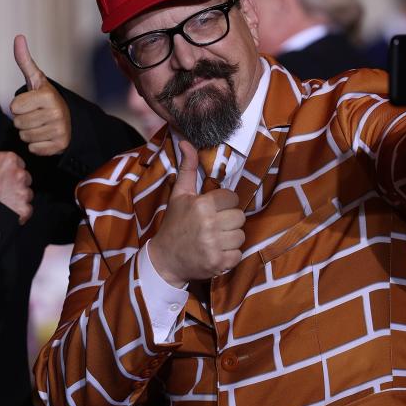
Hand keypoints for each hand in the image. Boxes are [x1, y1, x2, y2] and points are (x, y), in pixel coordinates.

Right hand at [0, 105, 32, 222]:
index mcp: (10, 158)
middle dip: (13, 184)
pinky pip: (26, 209)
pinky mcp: (24, 210)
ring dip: (15, 198)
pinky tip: (4, 209)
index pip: (16, 164)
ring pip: (25, 193)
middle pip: (23, 178)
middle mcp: (20, 174)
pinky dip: (18, 212)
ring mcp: (23, 192)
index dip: (5, 171)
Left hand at [9, 35, 71, 155]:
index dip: (17, 106)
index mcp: (48, 95)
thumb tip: (18, 37)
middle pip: (18, 123)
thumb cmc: (44, 98)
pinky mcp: (59, 146)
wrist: (66, 118)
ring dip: (28, 132)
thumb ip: (24, 60)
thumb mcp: (34, 79)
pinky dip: (35, 144)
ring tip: (39, 125)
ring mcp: (59, 130)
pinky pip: (33, 148)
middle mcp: (56, 112)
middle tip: (34, 115)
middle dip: (22, 120)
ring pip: (24, 137)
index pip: (13, 107)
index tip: (29, 103)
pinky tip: (44, 136)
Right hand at [148, 141, 245, 286]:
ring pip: (241, 236)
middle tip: (214, 226)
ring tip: (214, 240)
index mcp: (202, 205)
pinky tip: (216, 252)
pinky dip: (229, 256)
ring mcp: (214, 245)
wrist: (165, 259)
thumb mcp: (179, 194)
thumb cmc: (174, 224)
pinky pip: (238, 254)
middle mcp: (209, 224)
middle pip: (239, 217)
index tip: (212, 210)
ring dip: (230, 239)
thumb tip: (186, 142)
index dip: (224, 204)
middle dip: (229, 221)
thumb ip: (187, 168)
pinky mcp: (219, 263)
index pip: (232, 198)